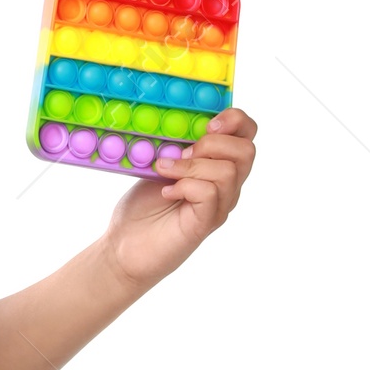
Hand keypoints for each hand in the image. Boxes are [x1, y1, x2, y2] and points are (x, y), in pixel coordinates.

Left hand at [100, 107, 256, 290]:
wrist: (123, 249)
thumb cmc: (141, 209)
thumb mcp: (159, 165)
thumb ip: (176, 146)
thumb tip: (180, 122)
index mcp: (218, 165)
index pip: (247, 134)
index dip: (234, 120)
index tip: (207, 123)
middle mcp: (227, 186)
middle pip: (247, 151)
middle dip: (212, 143)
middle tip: (183, 154)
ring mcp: (219, 206)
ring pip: (228, 171)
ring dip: (192, 165)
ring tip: (166, 172)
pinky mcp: (205, 223)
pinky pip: (210, 193)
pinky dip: (185, 185)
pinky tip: (166, 192)